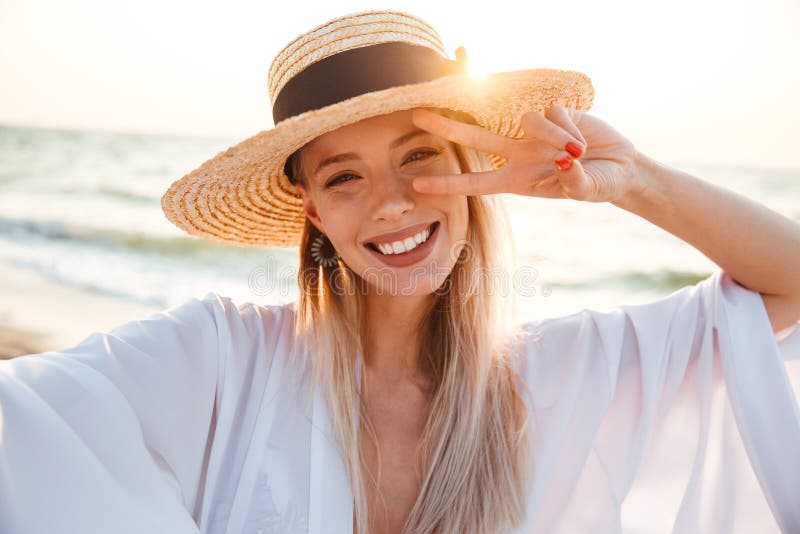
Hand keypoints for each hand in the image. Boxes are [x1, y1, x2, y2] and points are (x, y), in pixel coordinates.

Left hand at [410, 105, 642, 202]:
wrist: (620, 167)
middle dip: (446, 127)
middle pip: (475, 139)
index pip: (476, 183)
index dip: (448, 183)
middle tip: (416, 116)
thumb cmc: (599, 185)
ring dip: (554, 136)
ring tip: (578, 152)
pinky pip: (552, 112)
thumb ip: (574, 181)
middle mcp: (518, 155)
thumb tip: (563, 161)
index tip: (419, 184)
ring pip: (526, 122)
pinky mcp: (552, 113)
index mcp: (518, 181)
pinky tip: (581, 138)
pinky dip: (567, 126)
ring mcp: (532, 133)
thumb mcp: (586, 190)